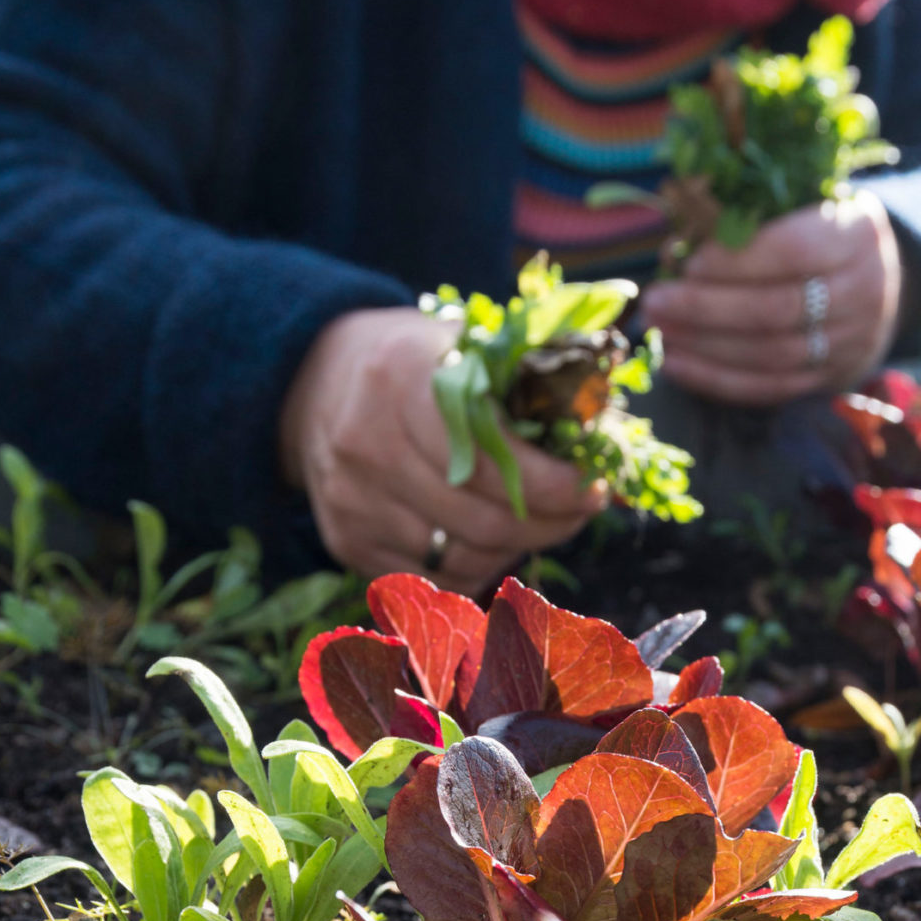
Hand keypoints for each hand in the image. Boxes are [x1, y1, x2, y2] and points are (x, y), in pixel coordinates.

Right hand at [280, 308, 606, 592]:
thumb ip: (525, 379)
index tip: (592, 487)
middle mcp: (367, 443)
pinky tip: (495, 542)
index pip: (493, 457)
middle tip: (580, 511)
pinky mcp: (347, 540)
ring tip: (542, 524)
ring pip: (462, 558)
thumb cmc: (411, 362)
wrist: (312, 382)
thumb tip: (609, 427)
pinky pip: (432, 578)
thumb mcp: (460, 343)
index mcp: (402, 380)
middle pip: (483, 520)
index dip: (553, 484)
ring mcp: (353, 499)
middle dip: (549, 524)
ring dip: (516, 550)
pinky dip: (475, 568)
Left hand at [640, 193, 901, 406]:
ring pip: (772, 355)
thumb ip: (747, 217)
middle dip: (707, 309)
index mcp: (855, 234)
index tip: (689, 264)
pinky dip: (719, 380)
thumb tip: (674, 247)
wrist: (880, 282)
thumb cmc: (821, 231)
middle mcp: (863, 290)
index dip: (738, 261)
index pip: (795, 252)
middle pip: (778, 309)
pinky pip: (770, 387)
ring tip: (660, 333)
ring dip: (706, 348)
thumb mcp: (802, 204)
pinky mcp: (831, 377)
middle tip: (656, 303)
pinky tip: (678, 365)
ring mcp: (850, 341)